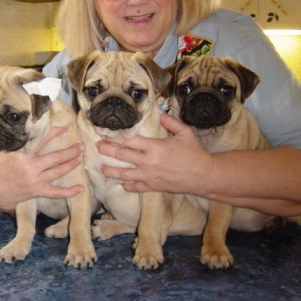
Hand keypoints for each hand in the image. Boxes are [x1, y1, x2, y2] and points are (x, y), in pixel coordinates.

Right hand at [0, 127, 84, 211]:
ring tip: (81, 157)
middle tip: (81, 146)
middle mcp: (31, 168)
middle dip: (70, 151)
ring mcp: (36, 181)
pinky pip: (56, 193)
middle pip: (55, 157)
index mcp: (21, 155)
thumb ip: (3, 138)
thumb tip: (4, 122)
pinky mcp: (39, 191)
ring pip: (58, 172)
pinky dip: (69, 192)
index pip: (41, 141)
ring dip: (72, 164)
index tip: (66, 127)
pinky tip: (81, 188)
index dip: (55, 133)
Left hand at [97, 114, 212, 193]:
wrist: (203, 175)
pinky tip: (121, 183)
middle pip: (121, 156)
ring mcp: (149, 176)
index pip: (128, 142)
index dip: (114, 139)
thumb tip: (160, 114)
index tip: (104, 136)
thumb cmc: (195, 153)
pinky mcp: (153, 187)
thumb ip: (170, 122)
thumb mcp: (185, 132)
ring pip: (123, 174)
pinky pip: (135, 187)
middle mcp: (148, 161)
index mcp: (154, 146)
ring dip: (110, 171)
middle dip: (106, 151)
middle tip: (97, 147)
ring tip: (101, 168)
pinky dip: (126, 185)